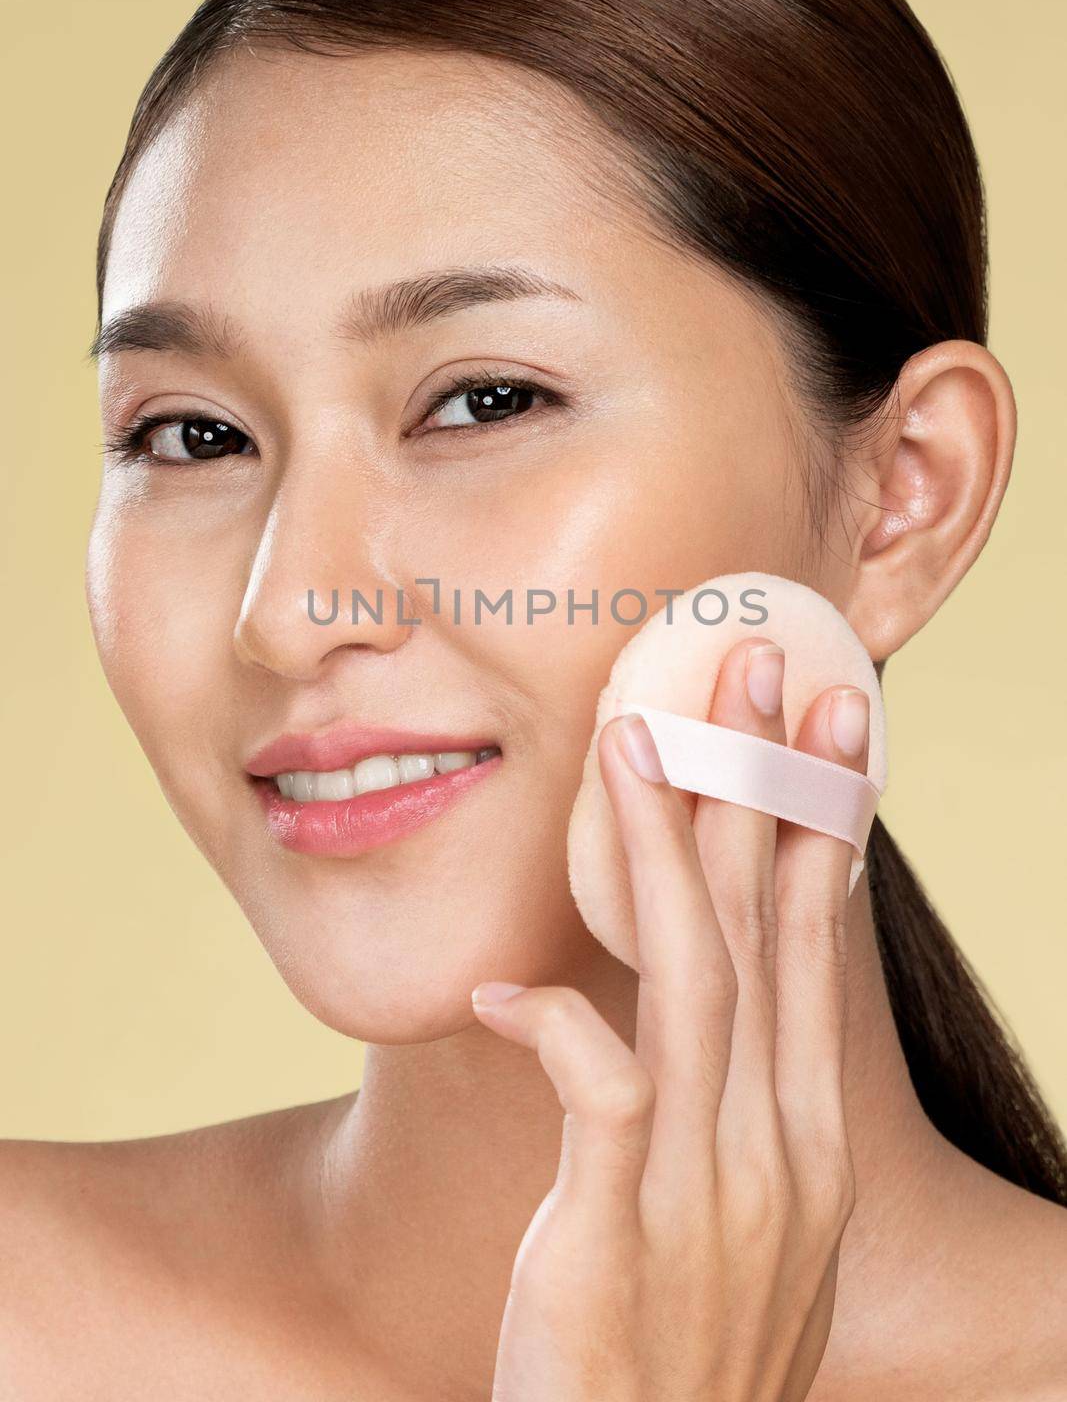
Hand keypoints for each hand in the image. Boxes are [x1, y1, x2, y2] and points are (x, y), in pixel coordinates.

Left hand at [470, 636, 867, 1401]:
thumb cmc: (680, 1354)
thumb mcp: (744, 1234)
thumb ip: (727, 1120)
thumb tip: (675, 1029)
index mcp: (809, 1144)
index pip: (815, 953)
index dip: (817, 829)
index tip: (824, 728)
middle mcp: (776, 1152)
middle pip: (762, 932)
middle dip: (758, 786)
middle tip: (755, 666)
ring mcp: (706, 1192)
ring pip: (690, 979)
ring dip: (659, 849)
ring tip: (634, 741)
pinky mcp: (619, 1235)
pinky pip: (598, 1091)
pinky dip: (554, 1024)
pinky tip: (502, 991)